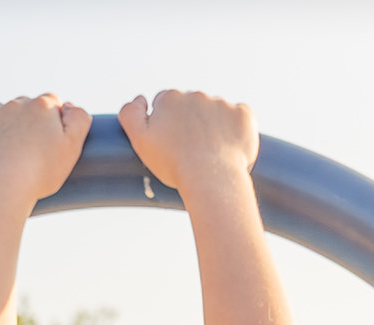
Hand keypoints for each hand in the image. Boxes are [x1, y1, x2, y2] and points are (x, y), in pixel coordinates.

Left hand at [0, 95, 90, 199]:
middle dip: (30, 122)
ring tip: (10, 153)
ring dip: (7, 125)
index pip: (52, 102)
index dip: (54, 122)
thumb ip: (79, 120)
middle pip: (27, 106)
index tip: (51, 143)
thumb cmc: (40, 173)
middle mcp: (16, 103)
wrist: (2, 188)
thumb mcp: (72, 148)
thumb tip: (68, 105)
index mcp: (42, 106)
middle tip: (32, 152)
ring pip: (3, 112)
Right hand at [117, 90, 257, 192]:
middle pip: (192, 107)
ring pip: (216, 113)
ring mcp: (221, 104)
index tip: (173, 144)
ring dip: (214, 127)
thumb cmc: (173, 164)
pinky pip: (240, 116)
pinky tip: (230, 147)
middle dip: (192, 124)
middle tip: (193, 152)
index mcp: (170, 98)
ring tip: (212, 154)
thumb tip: (140, 98)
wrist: (210, 179)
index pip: (166, 105)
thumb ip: (130, 114)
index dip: (168, 125)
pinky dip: (237, 130)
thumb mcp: (140, 141)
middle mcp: (196, 95)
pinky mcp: (243, 115)